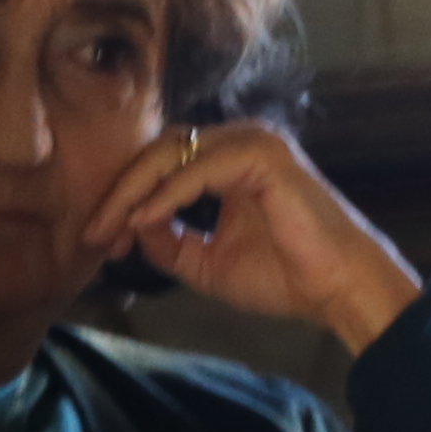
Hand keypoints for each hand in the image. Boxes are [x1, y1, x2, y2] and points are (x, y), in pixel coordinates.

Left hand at [75, 114, 421, 357]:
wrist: (337, 289)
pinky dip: (166, 195)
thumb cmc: (286, 276)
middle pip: (159, 150)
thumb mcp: (207, 262)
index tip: (100, 240)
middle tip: (93, 234)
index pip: (162, 164)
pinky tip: (143, 221)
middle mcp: (239, 142)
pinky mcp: (263, 156)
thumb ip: (169, 242)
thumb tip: (130, 227)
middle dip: (120, 192)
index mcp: (228, 162)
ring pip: (172, 152)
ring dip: (135, 191)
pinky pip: (197, 169)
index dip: (126, 198)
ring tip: (111, 230)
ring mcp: (253, 142)